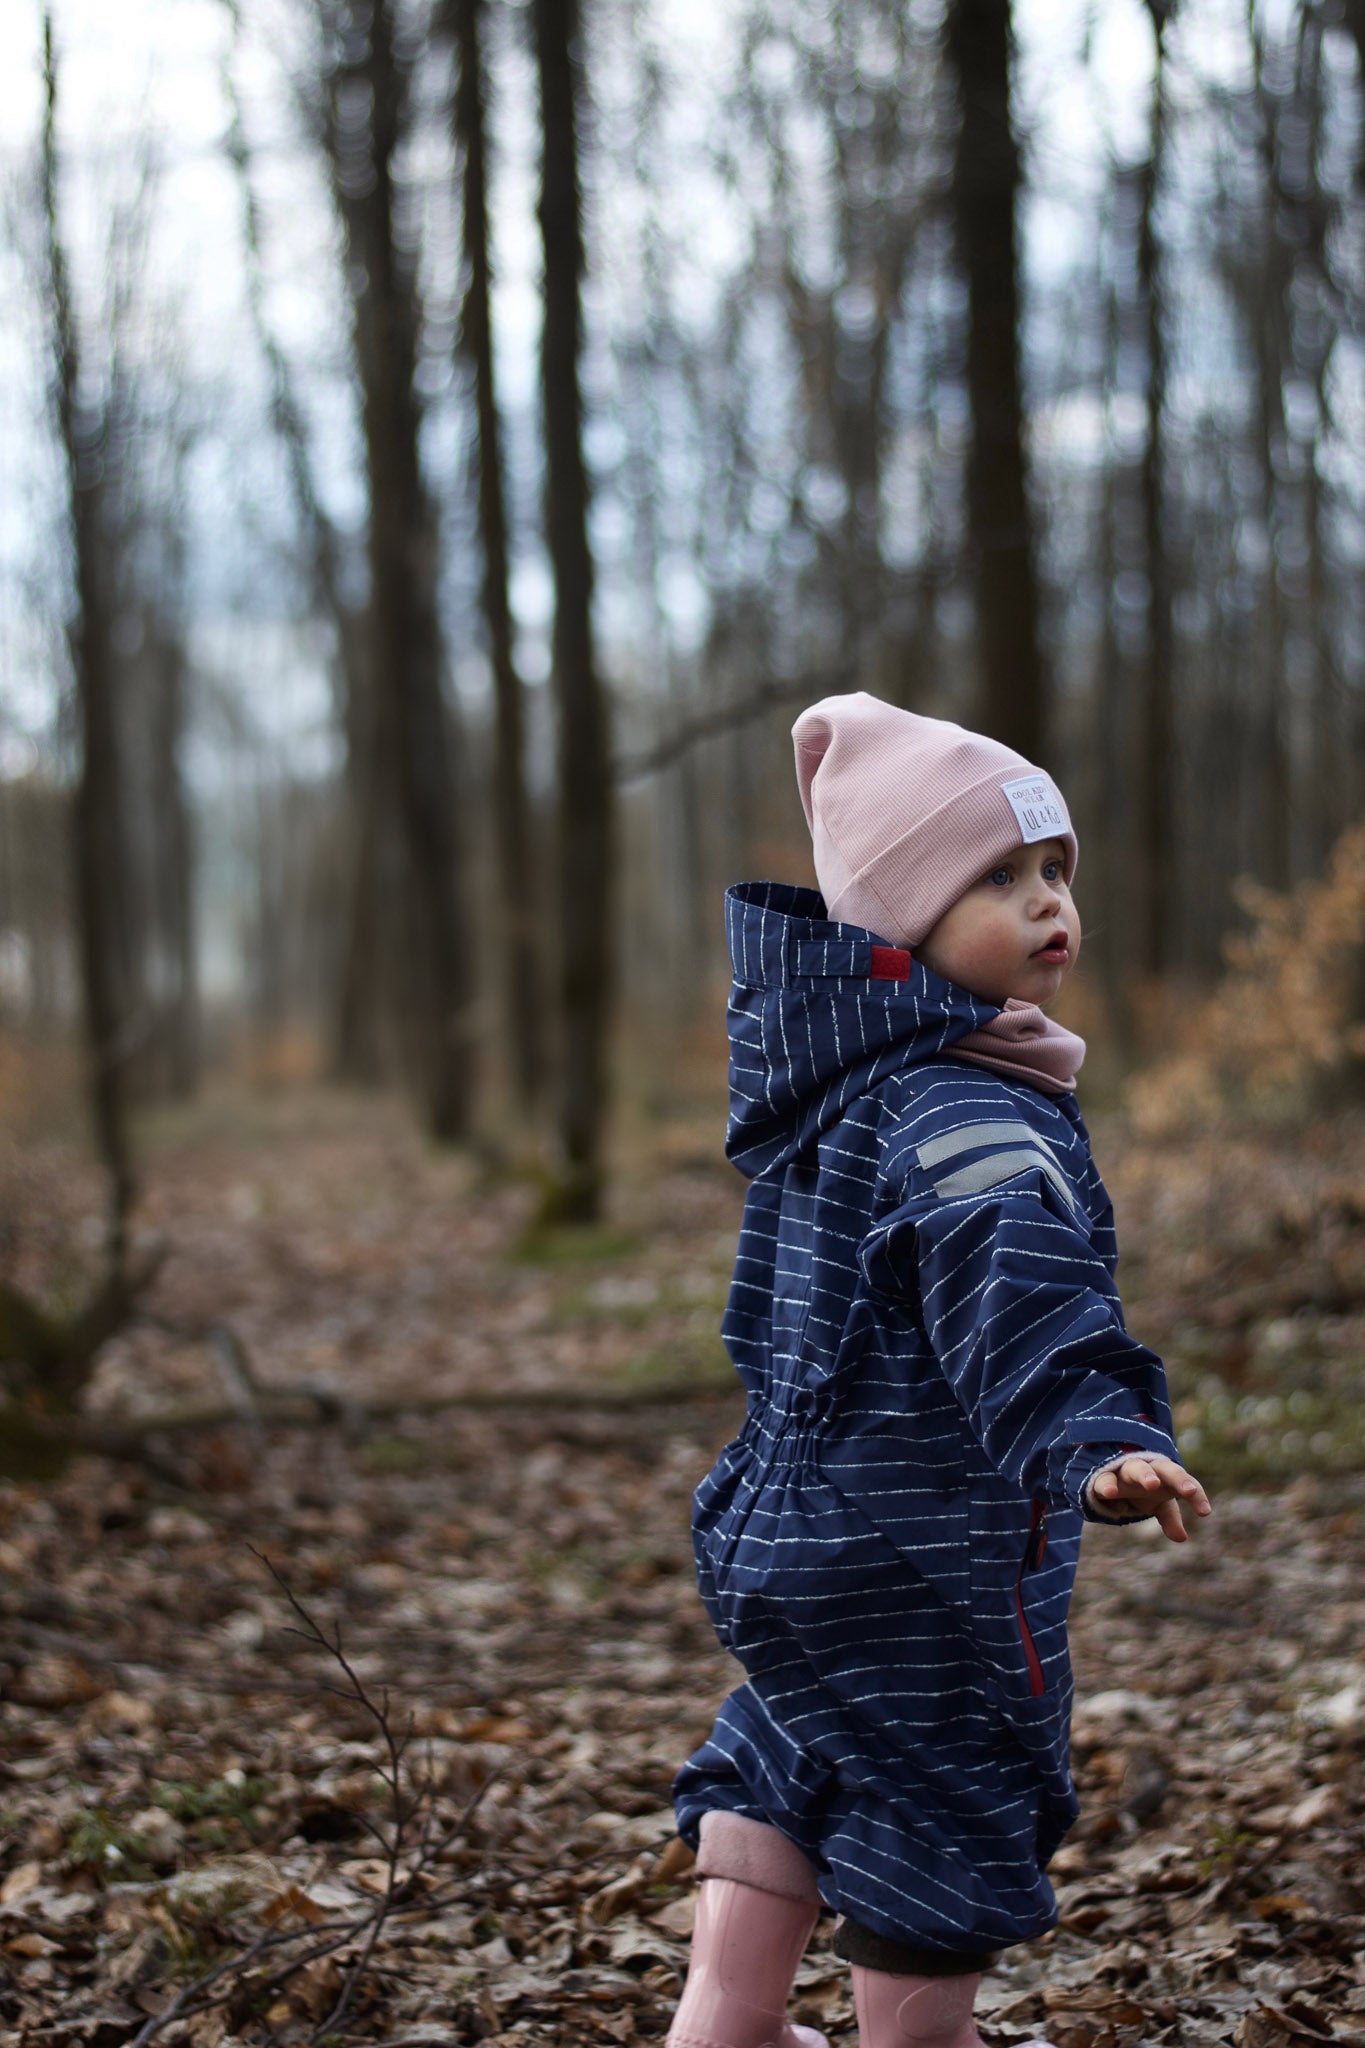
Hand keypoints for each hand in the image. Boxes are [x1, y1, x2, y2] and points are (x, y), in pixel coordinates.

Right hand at [1089, 1455, 1211, 1540]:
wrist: (1109, 1474)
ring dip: (1145, 1474)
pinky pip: (1106, 1478)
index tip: (1205, 1512)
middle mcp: (1149, 1469)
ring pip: (1137, 1468)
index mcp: (1165, 1475)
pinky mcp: (1105, 1477)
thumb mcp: (1157, 1504)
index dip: (1196, 1496)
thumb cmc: (1141, 1489)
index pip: (1185, 1482)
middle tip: (1189, 1490)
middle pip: (1166, 1469)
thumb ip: (1170, 1518)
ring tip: (1153, 1484)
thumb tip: (1182, 1537)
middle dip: (1178, 1478)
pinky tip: (1112, 1493)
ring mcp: (1126, 1471)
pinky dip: (1109, 1484)